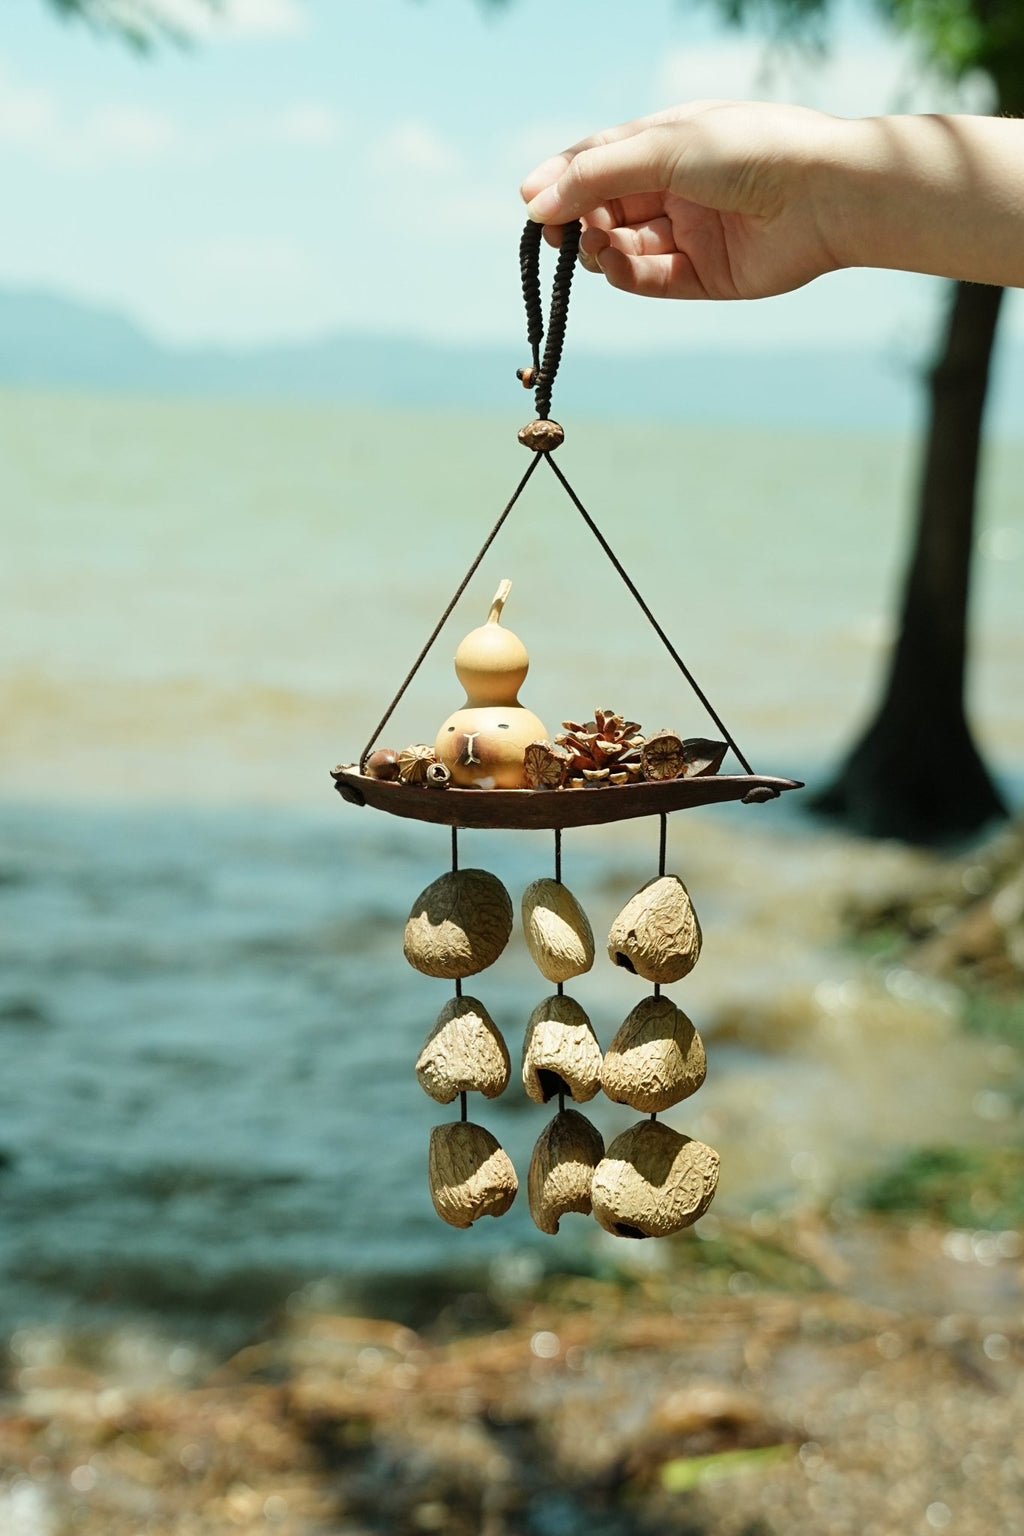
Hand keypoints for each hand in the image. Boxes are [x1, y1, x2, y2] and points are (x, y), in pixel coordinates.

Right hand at [520, 101, 847, 300]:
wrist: (824, 195)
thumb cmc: (750, 151)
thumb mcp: (663, 148)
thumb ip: (596, 176)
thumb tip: (534, 202)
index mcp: (672, 143)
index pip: (602, 160)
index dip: (564, 179)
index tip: (528, 200)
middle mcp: (679, 188)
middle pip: (607, 206)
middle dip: (575, 218)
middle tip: (551, 231)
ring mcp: (691, 233)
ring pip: (623, 245)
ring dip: (597, 246)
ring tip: (589, 242)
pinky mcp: (704, 276)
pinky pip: (649, 278)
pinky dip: (623, 272)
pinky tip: (609, 260)